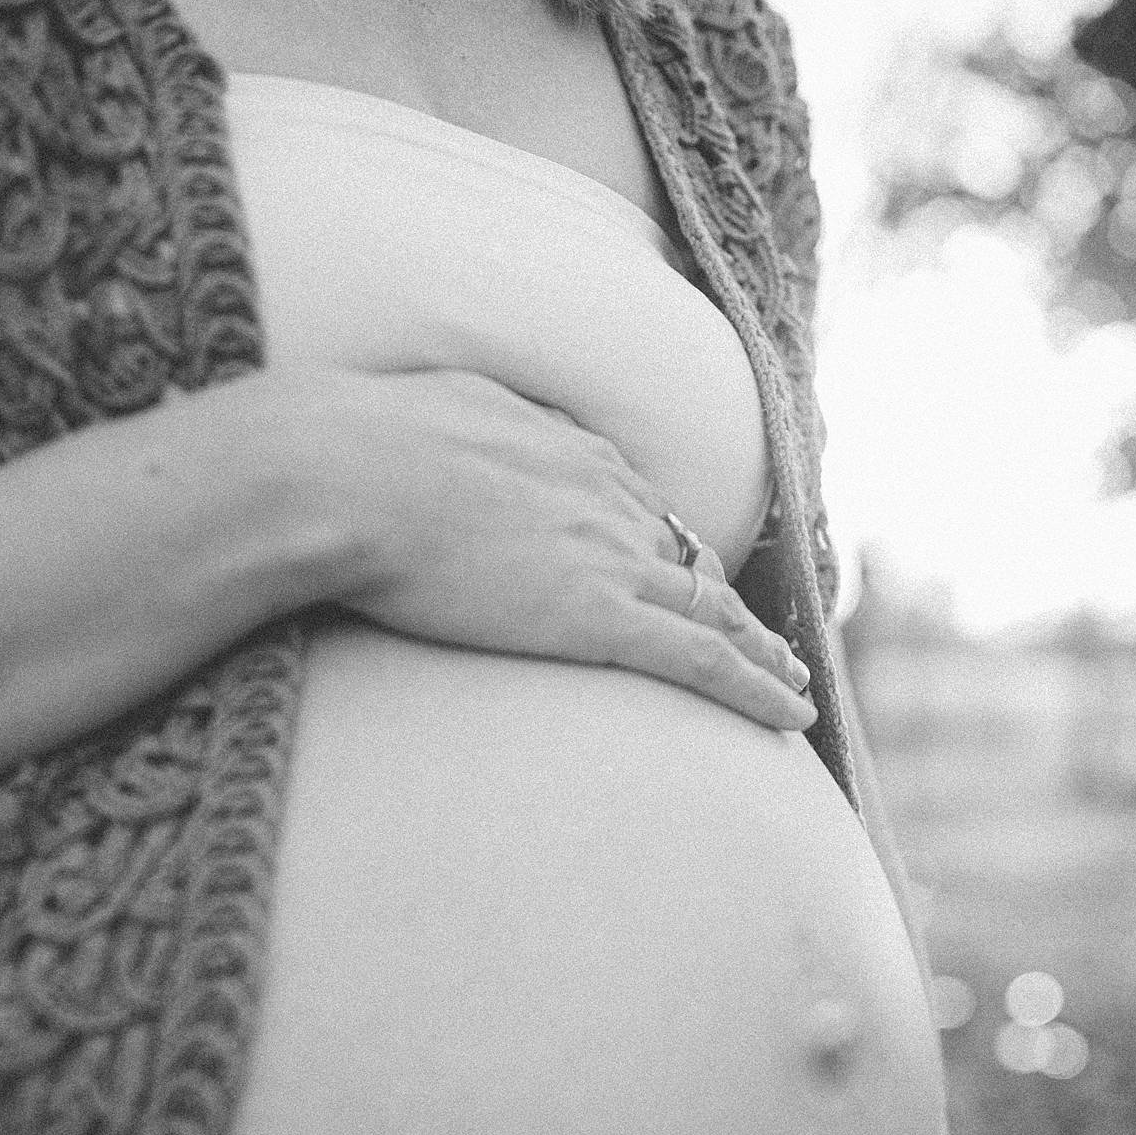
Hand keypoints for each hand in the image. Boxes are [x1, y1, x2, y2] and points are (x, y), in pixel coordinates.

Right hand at [334, 368, 815, 731]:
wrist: (345, 472)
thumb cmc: (352, 449)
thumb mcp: (420, 415)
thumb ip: (456, 433)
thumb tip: (440, 438)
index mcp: (563, 451)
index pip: (638, 507)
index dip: (670, 550)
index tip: (689, 576)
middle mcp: (606, 499)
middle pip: (689, 561)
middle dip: (731, 604)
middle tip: (765, 641)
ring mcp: (610, 557)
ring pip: (714, 613)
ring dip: (761, 653)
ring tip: (790, 686)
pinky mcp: (601, 617)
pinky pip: (702, 660)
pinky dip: (755, 690)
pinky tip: (789, 719)